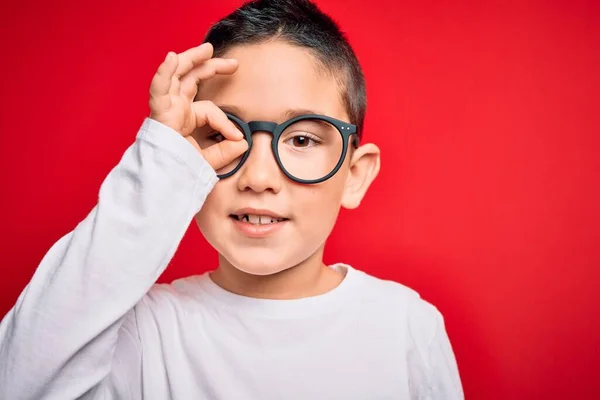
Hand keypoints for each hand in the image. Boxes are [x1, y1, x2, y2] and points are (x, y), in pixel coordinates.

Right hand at [149, 43, 247, 169]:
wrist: (165, 183)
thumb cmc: (182, 171)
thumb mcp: (211, 160)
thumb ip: (227, 150)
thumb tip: (244, 141)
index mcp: (185, 117)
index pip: (208, 108)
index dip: (225, 121)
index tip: (238, 136)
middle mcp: (174, 108)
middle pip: (192, 78)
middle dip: (211, 66)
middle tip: (234, 63)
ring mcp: (166, 108)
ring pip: (176, 74)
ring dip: (191, 59)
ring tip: (207, 48)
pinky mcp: (158, 113)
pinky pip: (159, 88)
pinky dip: (164, 72)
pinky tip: (172, 58)